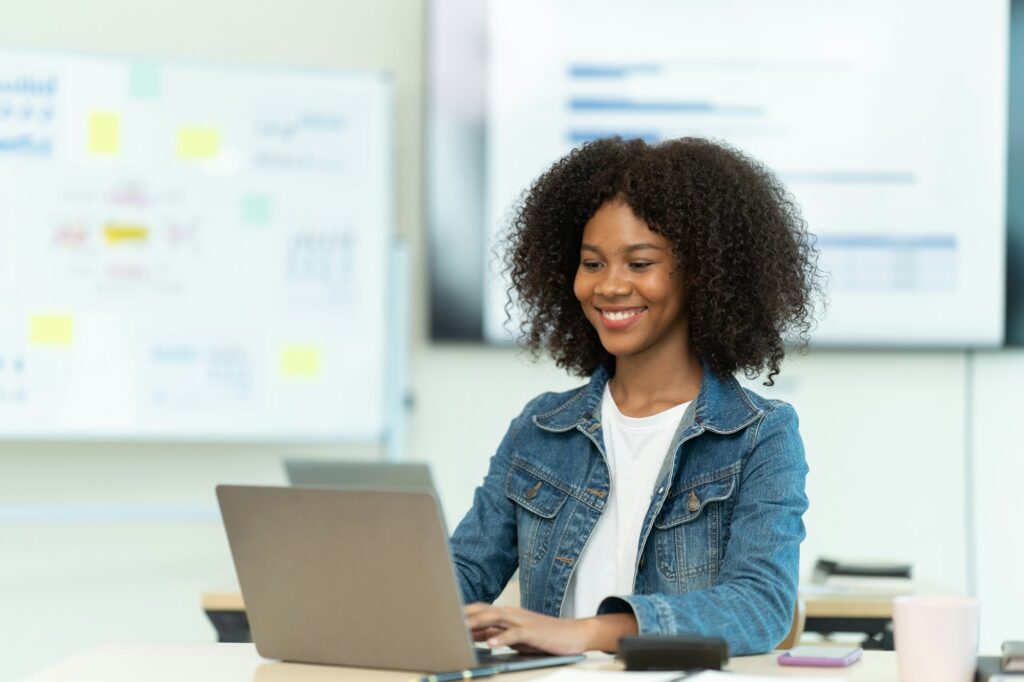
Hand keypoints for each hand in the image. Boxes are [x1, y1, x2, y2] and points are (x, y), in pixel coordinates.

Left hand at [463, 603, 637, 654]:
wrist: (572, 634)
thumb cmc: (542, 636)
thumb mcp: (514, 635)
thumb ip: (493, 634)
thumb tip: (471, 635)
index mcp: (506, 613)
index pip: (479, 609)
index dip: (461, 612)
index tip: (443, 618)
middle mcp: (512, 613)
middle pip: (483, 610)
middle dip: (464, 616)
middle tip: (446, 621)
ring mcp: (522, 621)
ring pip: (496, 618)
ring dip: (478, 623)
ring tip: (462, 629)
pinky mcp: (533, 631)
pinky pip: (515, 634)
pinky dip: (502, 638)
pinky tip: (491, 644)